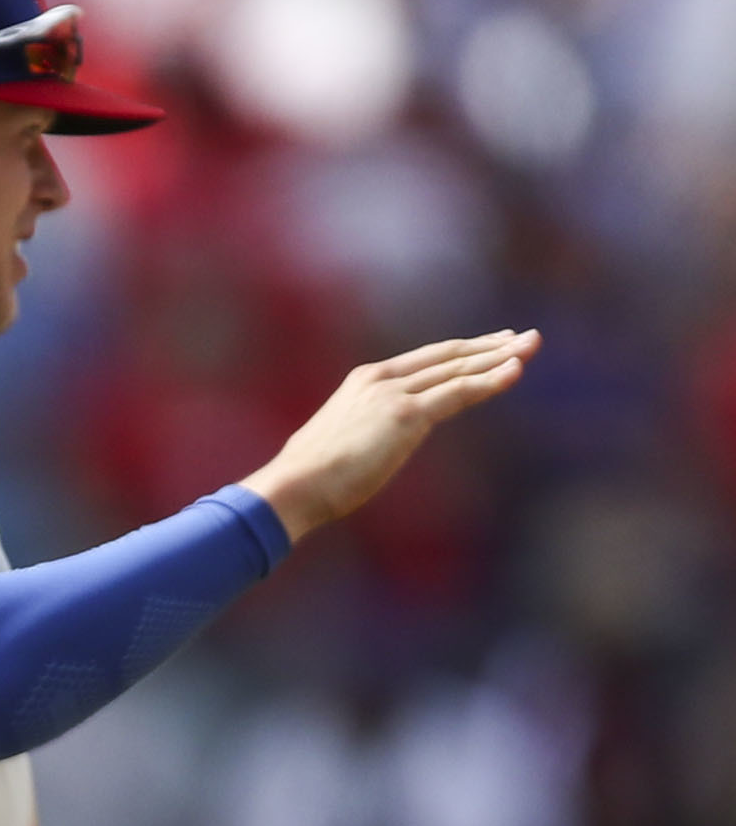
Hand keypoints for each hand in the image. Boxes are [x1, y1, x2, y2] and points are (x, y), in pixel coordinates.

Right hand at [243, 331, 538, 542]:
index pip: (425, 360)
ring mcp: (395, 394)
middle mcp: (382, 379)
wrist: (293, 487)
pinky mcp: (407, 415)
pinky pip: (459, 392)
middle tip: (524, 338)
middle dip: (490, 346)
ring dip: (500, 356)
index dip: (462, 351)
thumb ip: (358, 435)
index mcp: (364, 382)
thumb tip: (361, 450)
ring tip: (532, 346)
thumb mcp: (335, 445)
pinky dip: (491, 381)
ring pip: (459, 369)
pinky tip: (516, 370)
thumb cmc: (307, 480)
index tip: (490, 346)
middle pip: (448, 356)